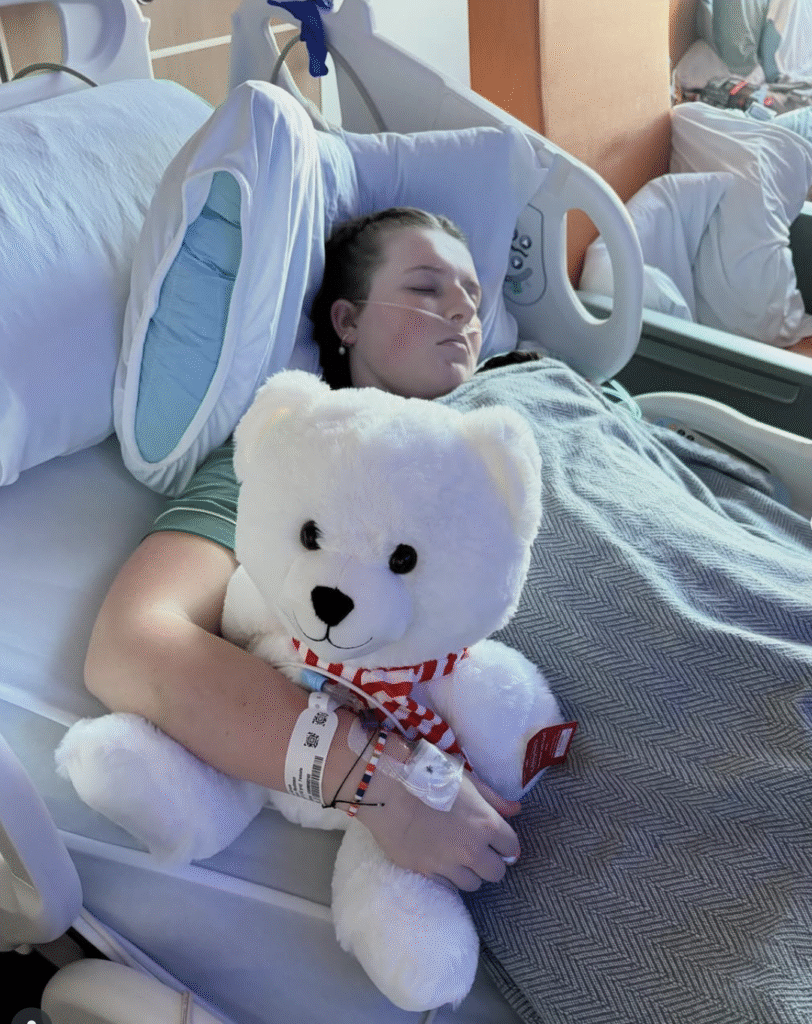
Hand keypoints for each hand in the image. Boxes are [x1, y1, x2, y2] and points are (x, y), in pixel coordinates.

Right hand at [357, 761, 520, 890]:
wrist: (389, 787)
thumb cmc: (430, 774)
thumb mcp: (467, 778)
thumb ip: (494, 798)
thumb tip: (516, 810)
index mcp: (487, 824)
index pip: (512, 848)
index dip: (506, 844)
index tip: (498, 840)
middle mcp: (471, 849)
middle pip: (497, 873)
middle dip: (492, 862)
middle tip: (480, 850)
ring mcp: (448, 864)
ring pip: (473, 884)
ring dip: (470, 872)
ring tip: (459, 856)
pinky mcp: (425, 871)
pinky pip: (447, 884)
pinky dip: (448, 876)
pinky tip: (440, 859)